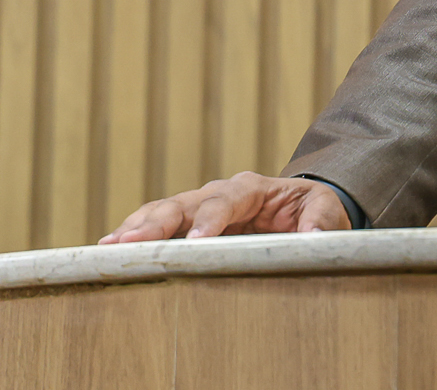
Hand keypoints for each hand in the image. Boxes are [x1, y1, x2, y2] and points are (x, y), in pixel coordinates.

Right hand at [99, 171, 349, 242]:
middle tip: (131, 242)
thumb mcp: (327, 211)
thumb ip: (321, 221)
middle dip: (158, 222)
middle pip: (184, 203)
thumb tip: (312, 236)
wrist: (303, 212)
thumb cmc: (314, 211)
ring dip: (137, 227)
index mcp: (253, 188)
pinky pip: (159, 226)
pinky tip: (111, 249)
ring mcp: (200, 206)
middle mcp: (221, 192)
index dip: (210, 219)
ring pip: (164, 211)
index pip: (227, 200)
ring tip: (109, 246)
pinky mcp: (189, 224)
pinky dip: (135, 235)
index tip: (196, 241)